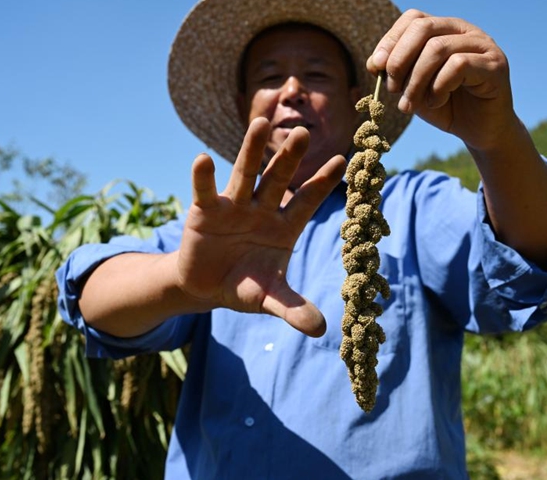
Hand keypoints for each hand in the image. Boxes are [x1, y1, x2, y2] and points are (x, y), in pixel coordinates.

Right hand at [176, 117, 345, 336]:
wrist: (206, 287)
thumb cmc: (244, 286)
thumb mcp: (268, 298)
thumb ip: (292, 309)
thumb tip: (322, 330)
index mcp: (285, 227)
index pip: (308, 201)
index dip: (323, 183)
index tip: (344, 160)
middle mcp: (263, 210)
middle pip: (279, 179)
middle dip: (290, 158)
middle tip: (303, 132)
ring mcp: (234, 207)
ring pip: (245, 175)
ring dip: (252, 150)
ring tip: (260, 123)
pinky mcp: (205, 211)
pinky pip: (205, 191)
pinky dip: (202, 177)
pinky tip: (202, 159)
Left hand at [367, 9, 517, 151]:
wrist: (479, 132)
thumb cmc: (447, 107)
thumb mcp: (414, 89)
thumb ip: (397, 73)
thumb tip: (375, 62)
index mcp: (444, 30)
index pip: (414, 19)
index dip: (390, 41)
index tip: (376, 69)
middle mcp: (465, 30)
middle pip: (423, 28)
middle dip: (399, 60)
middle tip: (393, 89)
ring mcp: (483, 45)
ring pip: (438, 48)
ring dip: (416, 80)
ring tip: (409, 105)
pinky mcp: (495, 65)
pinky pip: (459, 65)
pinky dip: (439, 87)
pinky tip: (436, 102)